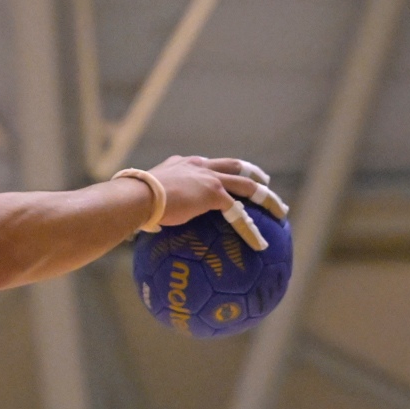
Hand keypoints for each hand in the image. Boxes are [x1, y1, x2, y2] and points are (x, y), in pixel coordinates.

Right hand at [144, 155, 289, 249]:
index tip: (227, 177)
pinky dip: (251, 229)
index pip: (207, 164)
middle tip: (265, 182)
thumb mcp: (139, 203)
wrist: (135, 196)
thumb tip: (136, 232)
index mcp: (182, 165)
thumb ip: (146, 213)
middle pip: (235, 166)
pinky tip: (260, 244)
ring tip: (280, 211)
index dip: (220, 170)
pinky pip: (239, 214)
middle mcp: (199, 166)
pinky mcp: (214, 194)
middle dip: (252, 172)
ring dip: (266, 198)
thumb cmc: (129, 202)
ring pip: (248, 184)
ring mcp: (209, 178)